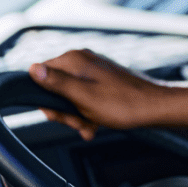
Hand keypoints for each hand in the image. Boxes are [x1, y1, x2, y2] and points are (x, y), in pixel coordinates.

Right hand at [28, 49, 168, 139]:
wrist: (156, 108)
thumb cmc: (124, 104)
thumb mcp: (83, 97)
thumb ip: (56, 83)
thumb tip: (32, 69)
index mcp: (74, 60)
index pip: (40, 77)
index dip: (47, 101)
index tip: (61, 115)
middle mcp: (82, 60)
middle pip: (55, 88)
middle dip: (65, 111)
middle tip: (79, 123)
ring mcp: (93, 70)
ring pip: (70, 96)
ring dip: (77, 115)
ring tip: (90, 126)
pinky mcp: (103, 81)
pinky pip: (85, 97)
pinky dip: (88, 112)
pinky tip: (96, 124)